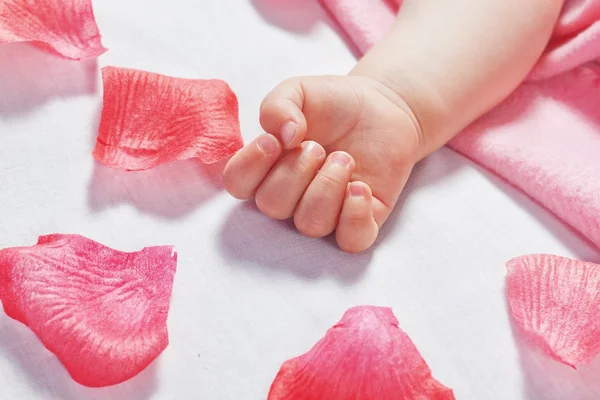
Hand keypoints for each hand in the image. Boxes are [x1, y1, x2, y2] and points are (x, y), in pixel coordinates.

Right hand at [223, 75, 420, 252]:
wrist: (382, 106)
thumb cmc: (333, 103)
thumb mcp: (298, 91)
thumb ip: (278, 106)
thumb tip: (284, 136)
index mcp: (267, 167)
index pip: (238, 184)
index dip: (250, 167)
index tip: (275, 141)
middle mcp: (291, 197)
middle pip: (272, 206)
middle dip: (295, 172)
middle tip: (318, 146)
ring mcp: (325, 212)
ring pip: (309, 224)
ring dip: (327, 187)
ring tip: (344, 158)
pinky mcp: (361, 220)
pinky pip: (351, 241)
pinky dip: (355, 217)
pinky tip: (361, 187)